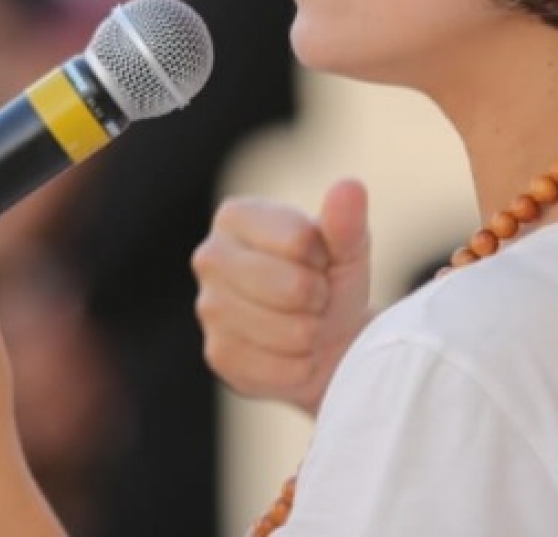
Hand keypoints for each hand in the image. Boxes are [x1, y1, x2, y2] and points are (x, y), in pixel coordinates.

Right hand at [192, 179, 371, 417]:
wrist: (322, 341)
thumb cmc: (330, 282)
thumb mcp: (347, 249)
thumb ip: (346, 222)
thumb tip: (349, 187)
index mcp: (236, 217)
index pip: (298, 239)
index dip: (324, 258)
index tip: (320, 262)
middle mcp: (210, 256)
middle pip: (292, 287)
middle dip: (318, 299)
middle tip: (315, 300)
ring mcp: (208, 308)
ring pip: (286, 332)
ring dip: (311, 335)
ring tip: (305, 326)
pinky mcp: (217, 355)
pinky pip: (277, 369)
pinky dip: (298, 367)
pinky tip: (293, 355)